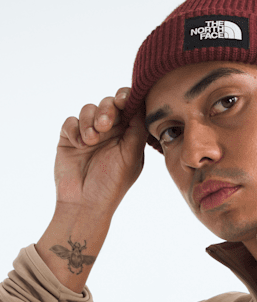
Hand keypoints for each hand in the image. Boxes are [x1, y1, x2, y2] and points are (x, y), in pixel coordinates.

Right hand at [54, 88, 146, 219]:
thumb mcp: (132, 156)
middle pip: (109, 103)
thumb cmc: (113, 183)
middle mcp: (110, 132)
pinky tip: (80, 144)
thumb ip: (137, 129)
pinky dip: (75, 129)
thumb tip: (141, 103)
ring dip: (90, 121)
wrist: (85, 203)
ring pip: (88, 109)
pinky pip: (70, 121)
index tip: (124, 101)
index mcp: (128, 135)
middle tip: (105, 125)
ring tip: (91, 141)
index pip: (129, 108)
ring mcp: (89, 134)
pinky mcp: (70, 138)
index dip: (126, 98)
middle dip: (107, 110)